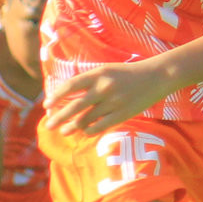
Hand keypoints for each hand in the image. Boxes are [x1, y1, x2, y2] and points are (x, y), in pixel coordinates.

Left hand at [46, 60, 173, 137]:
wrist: (155, 77)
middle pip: (75, 106)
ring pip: (86, 119)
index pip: (70, 86)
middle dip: (59, 117)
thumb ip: (89, 81)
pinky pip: (100, 125)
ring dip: (72, 127)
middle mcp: (104, 88)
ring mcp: (113, 102)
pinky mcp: (122, 114)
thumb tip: (68, 95)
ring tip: (64, 132)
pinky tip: (84, 131)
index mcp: (98, 74)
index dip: (56, 96)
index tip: (47, 106)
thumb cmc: (127, 74)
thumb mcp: (106, 70)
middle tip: (49, 125)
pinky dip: (90, 130)